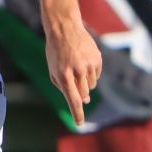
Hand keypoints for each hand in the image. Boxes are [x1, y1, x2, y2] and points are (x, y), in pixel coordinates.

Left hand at [44, 11, 101, 127]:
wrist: (65, 28)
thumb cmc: (56, 52)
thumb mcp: (54, 70)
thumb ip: (66, 87)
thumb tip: (85, 100)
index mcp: (63, 75)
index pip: (73, 99)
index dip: (77, 113)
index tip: (80, 124)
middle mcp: (77, 71)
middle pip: (83, 95)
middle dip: (79, 93)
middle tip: (73, 80)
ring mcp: (89, 65)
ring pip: (91, 86)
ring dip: (85, 82)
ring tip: (76, 67)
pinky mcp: (97, 59)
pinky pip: (97, 75)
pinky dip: (91, 73)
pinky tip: (83, 61)